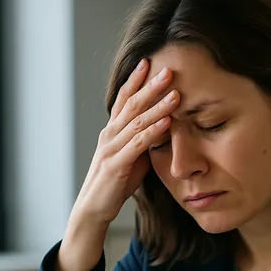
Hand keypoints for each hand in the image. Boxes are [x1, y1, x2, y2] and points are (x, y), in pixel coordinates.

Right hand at [55, 59, 179, 270]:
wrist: (94, 208)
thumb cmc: (115, 183)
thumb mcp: (133, 156)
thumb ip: (144, 141)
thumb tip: (164, 128)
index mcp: (112, 130)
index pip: (124, 99)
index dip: (136, 80)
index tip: (149, 62)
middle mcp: (110, 134)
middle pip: (131, 104)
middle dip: (150, 86)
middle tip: (168, 70)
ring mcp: (112, 148)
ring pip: (137, 121)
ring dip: (157, 106)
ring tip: (175, 94)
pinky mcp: (117, 164)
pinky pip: (137, 144)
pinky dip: (153, 132)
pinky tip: (167, 122)